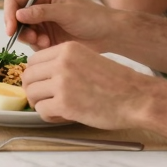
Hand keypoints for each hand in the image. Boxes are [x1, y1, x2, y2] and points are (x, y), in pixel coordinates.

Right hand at [3, 0, 118, 51]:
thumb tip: (18, 14)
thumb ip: (42, 12)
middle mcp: (39, 6)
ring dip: (29, 38)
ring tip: (45, 42)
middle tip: (31, 39)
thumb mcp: (67, 12)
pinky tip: (49, 45)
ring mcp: (42, 23)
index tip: (10, 29)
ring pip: (22, 31)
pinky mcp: (46, 37)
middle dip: (19, 29)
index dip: (9, 13)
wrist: (108, 35)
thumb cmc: (91, 17)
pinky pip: (32, 43)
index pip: (16, 0)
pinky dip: (36, 45)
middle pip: (15, 17)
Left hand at [19, 42, 157, 128]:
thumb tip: (43, 76)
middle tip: (43, 99)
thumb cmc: (117, 83)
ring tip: (55, 109)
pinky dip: (49, 116)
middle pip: (28, 76)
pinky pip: (42, 111)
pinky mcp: (65, 104)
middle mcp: (62, 63)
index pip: (34, 60)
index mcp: (68, 49)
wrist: (138, 98)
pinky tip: (62, 116)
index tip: (41, 84)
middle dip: (33, 90)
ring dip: (40, 104)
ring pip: (32, 94)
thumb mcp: (88, 60)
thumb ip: (65, 64)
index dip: (35, 75)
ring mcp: (62, 83)